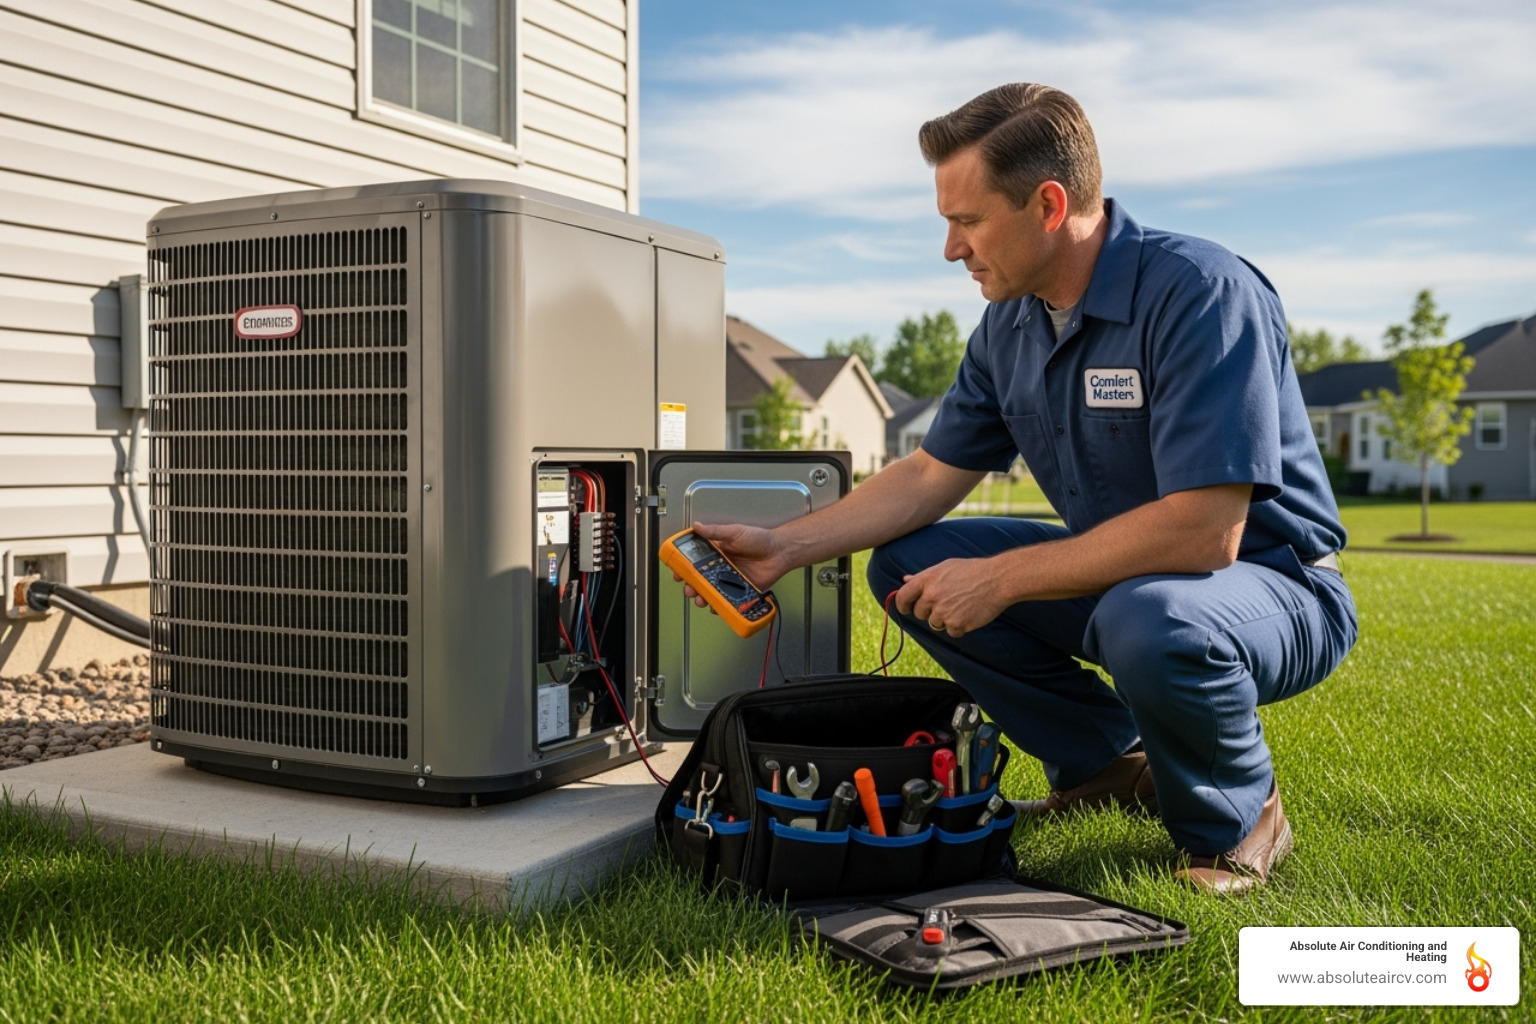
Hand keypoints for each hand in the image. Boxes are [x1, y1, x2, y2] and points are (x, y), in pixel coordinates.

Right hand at [674, 522, 791, 608]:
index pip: (696, 562)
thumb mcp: (735, 532)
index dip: (685, 568)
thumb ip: (716, 531)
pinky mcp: (740, 590)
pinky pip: (727, 600)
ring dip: (703, 597)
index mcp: (717, 553)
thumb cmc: (760, 539)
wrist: (780, 551)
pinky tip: (716, 606)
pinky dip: (720, 605)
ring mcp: (730, 580)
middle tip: (689, 589)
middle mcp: (721, 567)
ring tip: (701, 599)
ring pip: (711, 592)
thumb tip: (697, 526)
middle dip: (691, 586)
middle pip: (700, 580)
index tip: (677, 573)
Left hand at [893, 557, 1008, 637]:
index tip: (906, 609)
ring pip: (935, 624)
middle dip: (929, 611)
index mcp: (926, 580)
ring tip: (962, 604)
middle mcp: (931, 596)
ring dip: (945, 619)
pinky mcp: (956, 625)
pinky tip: (970, 613)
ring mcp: (943, 612)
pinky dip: (959, 626)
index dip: (902, 604)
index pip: (902, 596)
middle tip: (948, 602)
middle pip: (919, 614)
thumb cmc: (972, 571)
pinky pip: (951, 632)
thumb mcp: (945, 567)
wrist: (998, 580)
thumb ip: (923, 576)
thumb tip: (905, 580)